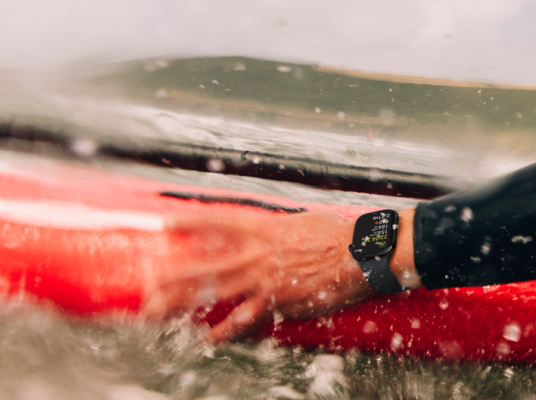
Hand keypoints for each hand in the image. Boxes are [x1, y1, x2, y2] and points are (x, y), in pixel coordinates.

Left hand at [142, 209, 372, 341]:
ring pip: (216, 294)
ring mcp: (266, 281)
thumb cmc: (340, 234)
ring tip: (158, 314)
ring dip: (184, 305)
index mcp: (265, 229)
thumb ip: (282, 230)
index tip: (163, 224)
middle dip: (172, 276)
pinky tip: (208, 339)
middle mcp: (258, 255)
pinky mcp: (279, 303)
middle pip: (205, 266)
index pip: (218, 223)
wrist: (363, 255)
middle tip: (147, 284)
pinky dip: (226, 331)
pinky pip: (245, 319)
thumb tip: (271, 233)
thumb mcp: (305, 222)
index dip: (189, 223)